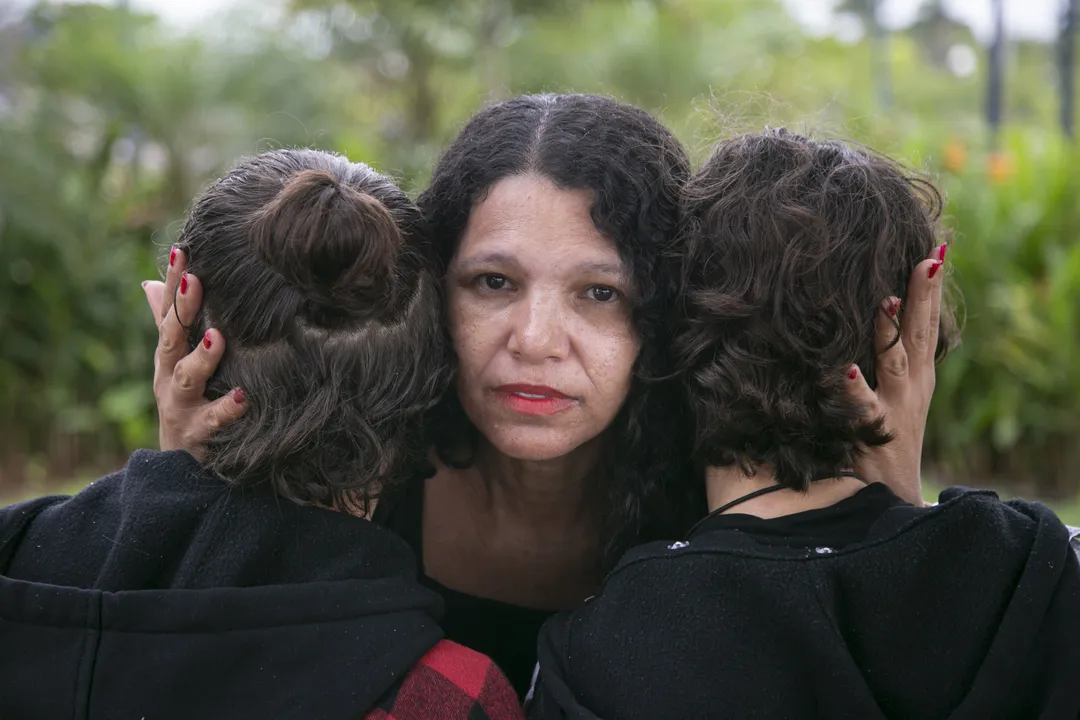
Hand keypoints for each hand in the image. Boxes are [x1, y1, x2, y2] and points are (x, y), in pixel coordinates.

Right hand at [142, 247, 246, 460]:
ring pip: (187, 379)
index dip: (173, 283)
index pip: (167, 312)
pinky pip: (213, 422)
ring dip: (202, 357)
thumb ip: (166, 324)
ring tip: (219, 336)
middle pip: (171, 339)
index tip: (182, 251)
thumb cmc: (185, 403)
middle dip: (181, 310)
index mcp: (168, 356)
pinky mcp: (198, 436)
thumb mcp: (174, 363)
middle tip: (196, 280)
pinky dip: (228, 410)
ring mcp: (181, 407)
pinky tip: (245, 396)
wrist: (178, 470)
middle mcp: (168, 378)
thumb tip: (149, 281)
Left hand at [848, 245, 946, 505]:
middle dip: (924, 296)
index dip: (931, 289)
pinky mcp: (872, 434)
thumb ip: (885, 360)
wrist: (889, 501)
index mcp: (916, 376)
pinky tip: (845, 371)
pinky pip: (862, 409)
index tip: (936, 249)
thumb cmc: (883, 443)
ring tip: (885, 300)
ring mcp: (894, 410)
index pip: (926, 325)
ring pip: (895, 363)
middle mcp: (911, 388)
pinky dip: (854, 389)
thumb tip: (870, 319)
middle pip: (920, 334)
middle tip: (929, 258)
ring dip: (890, 332)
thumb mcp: (893, 396)